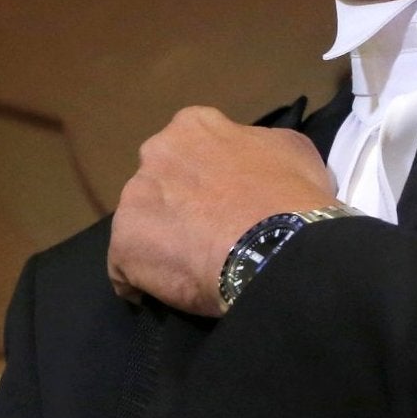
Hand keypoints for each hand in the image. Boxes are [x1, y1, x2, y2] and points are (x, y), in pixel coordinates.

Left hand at [107, 106, 337, 315]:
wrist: (274, 247)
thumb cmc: (288, 195)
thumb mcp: (293, 150)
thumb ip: (261, 145)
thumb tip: (255, 158)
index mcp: (193, 127)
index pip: (191, 144)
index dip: (208, 173)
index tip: (225, 197)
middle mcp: (154, 154)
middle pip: (160, 180)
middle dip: (177, 202)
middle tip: (208, 230)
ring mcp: (133, 200)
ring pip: (140, 222)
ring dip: (159, 240)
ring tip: (191, 265)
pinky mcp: (123, 246)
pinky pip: (125, 267)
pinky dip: (142, 279)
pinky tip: (168, 290)